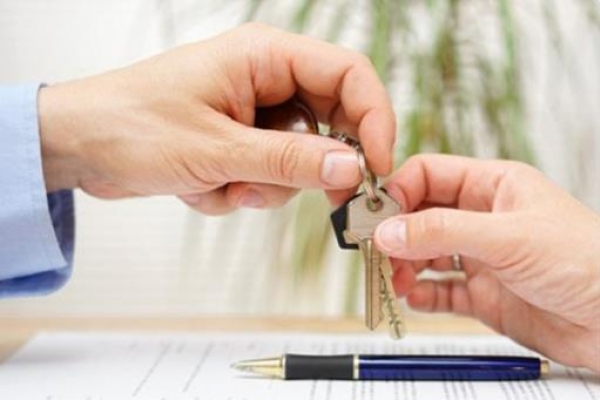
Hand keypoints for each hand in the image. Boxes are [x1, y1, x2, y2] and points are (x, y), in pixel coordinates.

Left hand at [38, 23, 394, 213]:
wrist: (80, 146)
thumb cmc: (132, 126)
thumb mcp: (217, 149)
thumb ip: (288, 160)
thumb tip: (350, 168)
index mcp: (264, 57)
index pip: (349, 76)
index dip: (374, 119)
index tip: (378, 168)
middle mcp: (266, 80)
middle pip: (331, 121)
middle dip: (313, 166)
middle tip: (308, 196)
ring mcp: (254, 114)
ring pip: (299, 159)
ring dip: (264, 186)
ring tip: (220, 186)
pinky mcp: (240, 142)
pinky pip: (268, 175)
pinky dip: (240, 191)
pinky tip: (202, 186)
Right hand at [373, 154, 599, 371]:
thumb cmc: (589, 263)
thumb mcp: (507, 237)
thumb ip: (442, 231)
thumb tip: (389, 230)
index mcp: (494, 187)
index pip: (430, 175)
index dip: (399, 191)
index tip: (376, 214)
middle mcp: (484, 220)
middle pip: (421, 216)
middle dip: (396, 232)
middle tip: (376, 250)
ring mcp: (483, 259)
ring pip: (426, 254)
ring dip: (404, 265)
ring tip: (395, 278)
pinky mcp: (485, 296)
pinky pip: (441, 291)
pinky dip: (422, 294)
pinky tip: (414, 297)